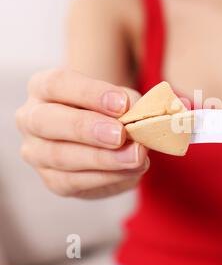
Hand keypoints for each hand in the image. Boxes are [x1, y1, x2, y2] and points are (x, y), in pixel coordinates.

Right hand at [16, 69, 149, 198]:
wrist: (106, 141)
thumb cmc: (110, 111)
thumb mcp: (122, 100)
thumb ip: (131, 105)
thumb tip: (146, 115)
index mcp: (44, 87)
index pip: (58, 84)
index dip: (90, 93)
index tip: (122, 103)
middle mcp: (31, 118)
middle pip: (47, 120)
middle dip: (86, 128)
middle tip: (120, 134)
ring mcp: (36, 152)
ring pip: (60, 156)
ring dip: (103, 158)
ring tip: (135, 156)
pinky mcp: (52, 180)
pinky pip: (74, 181)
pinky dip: (107, 176)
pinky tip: (131, 170)